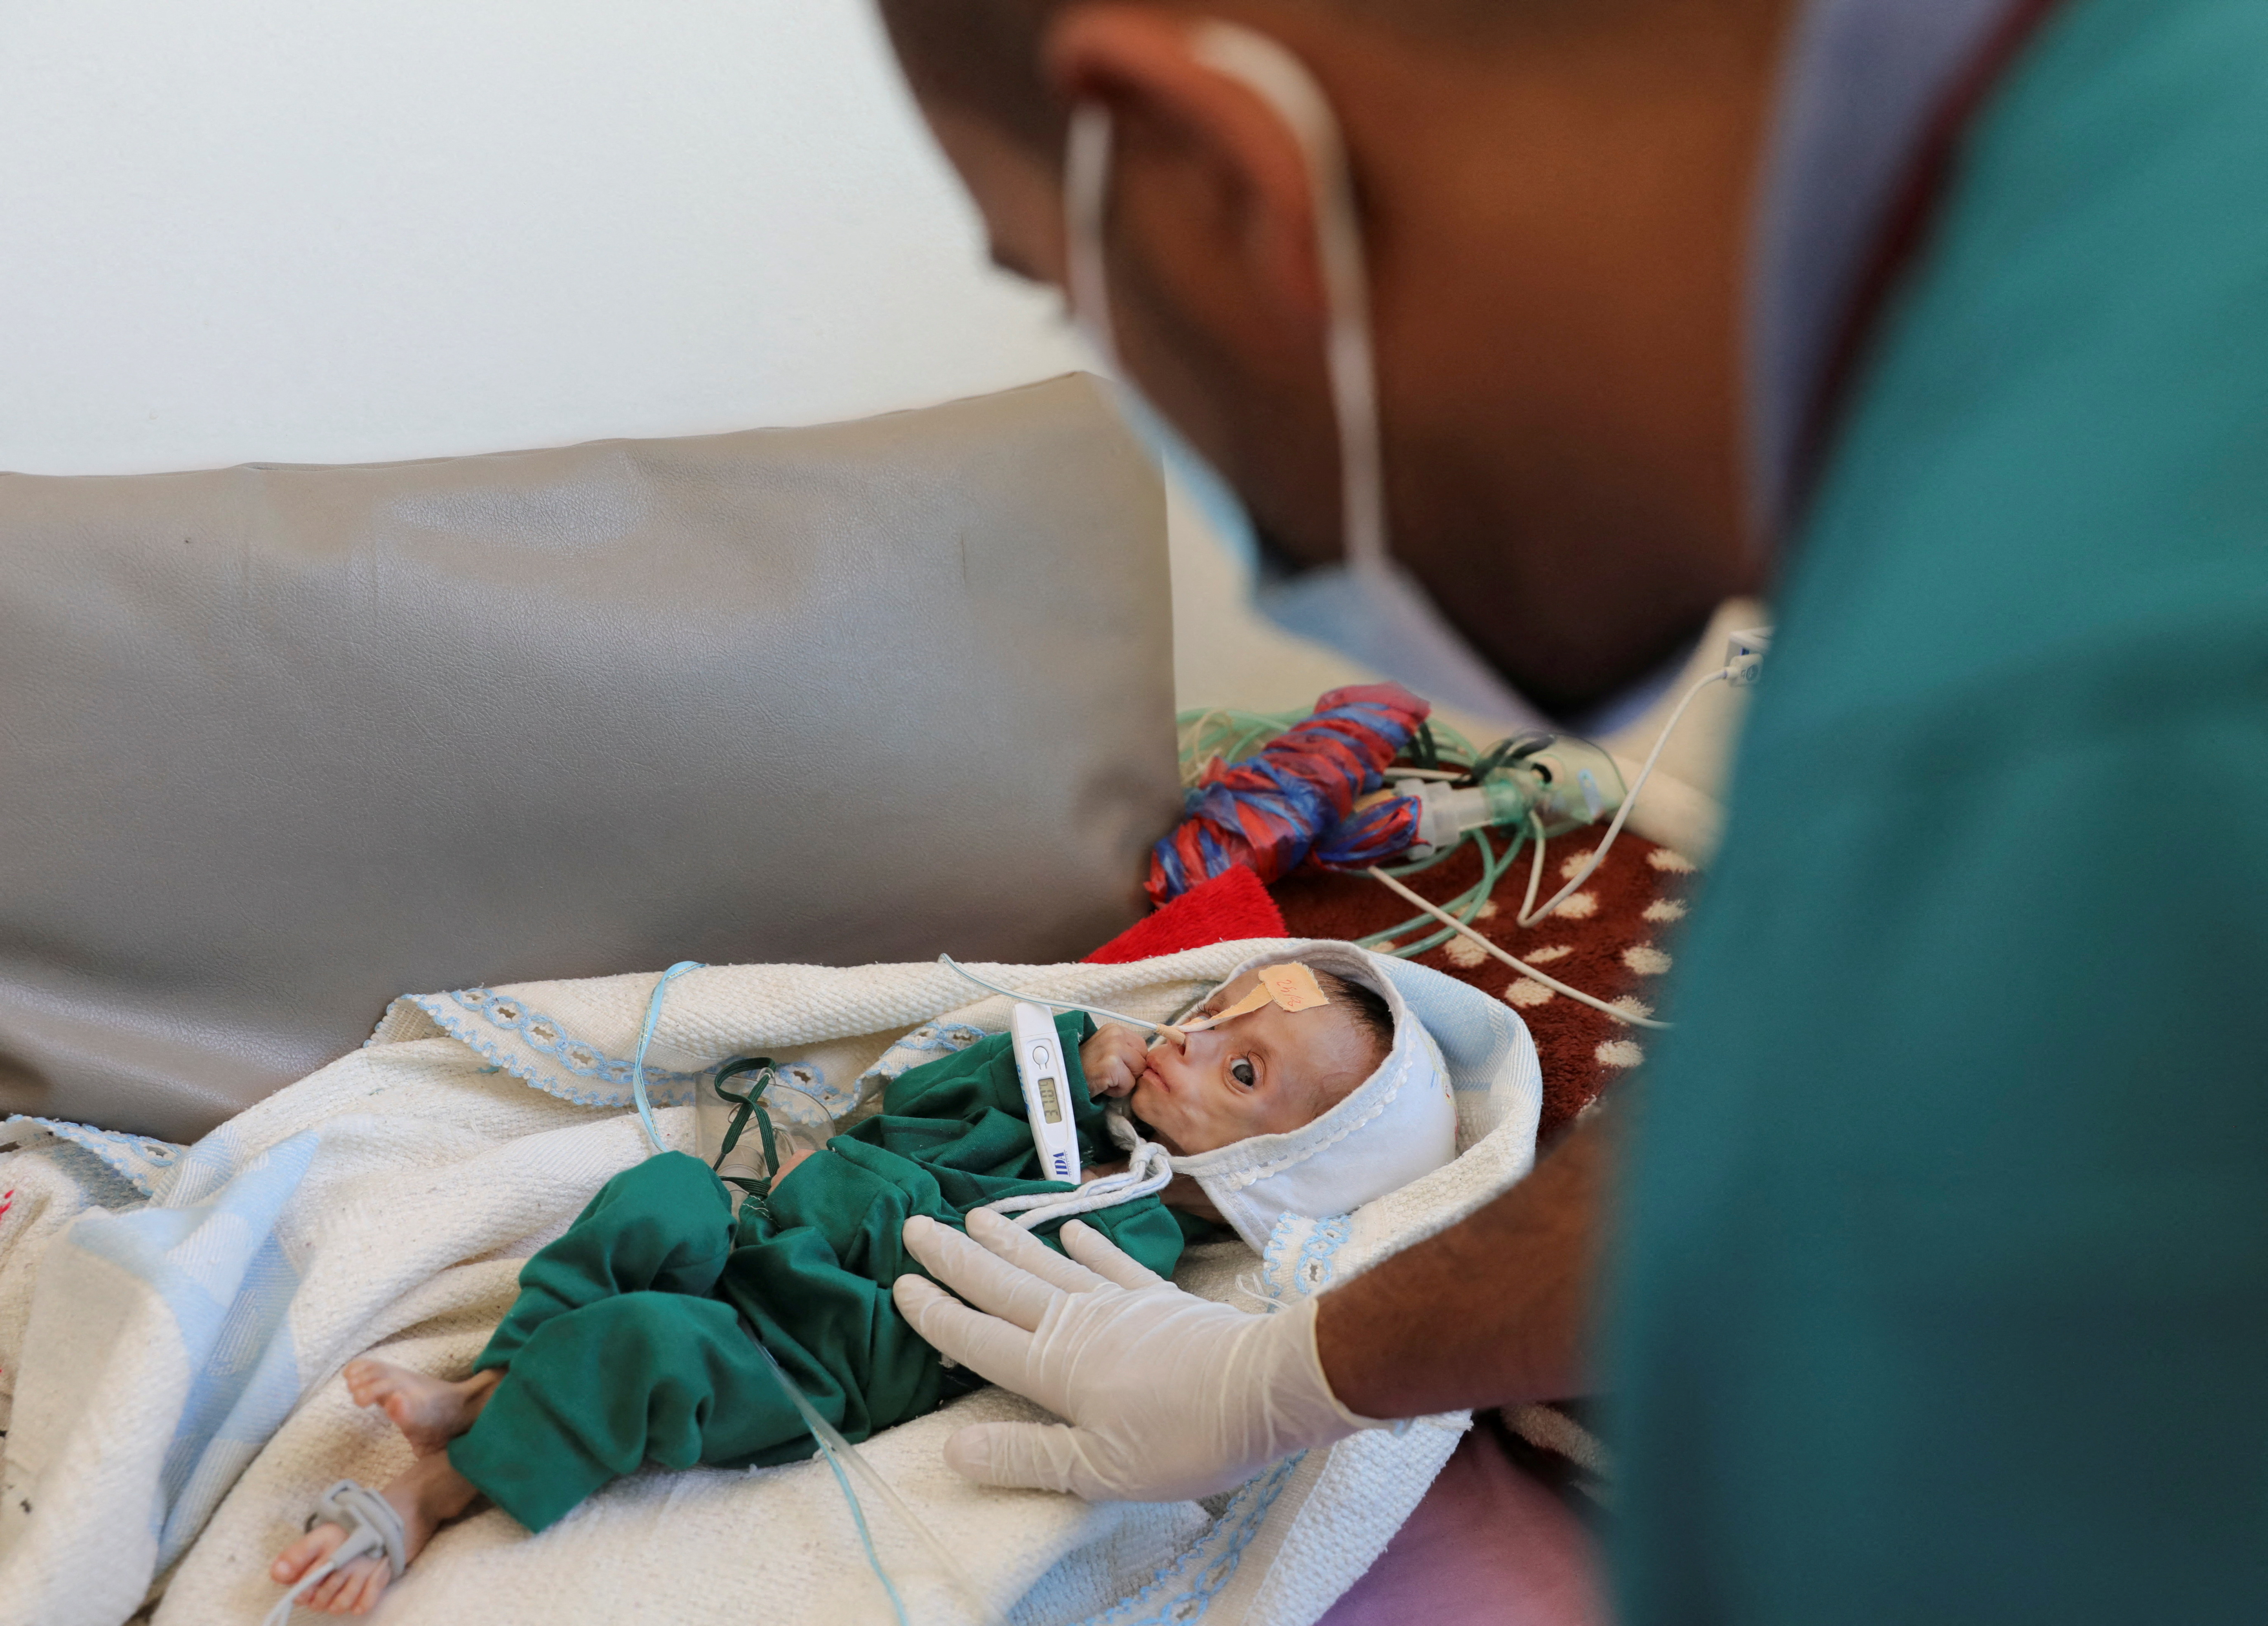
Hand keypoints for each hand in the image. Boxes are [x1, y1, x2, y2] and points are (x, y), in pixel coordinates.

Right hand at [892, 1209, 1380, 1500]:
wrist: (1265, 1389)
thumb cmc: (1184, 1439)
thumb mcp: (1099, 1470)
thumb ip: (1025, 1457)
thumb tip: (953, 1448)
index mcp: (1057, 1369)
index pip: (981, 1340)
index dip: (939, 1315)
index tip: (900, 1284)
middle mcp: (1079, 1324)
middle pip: (1005, 1288)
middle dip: (957, 1260)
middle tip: (915, 1226)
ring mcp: (1120, 1305)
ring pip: (1049, 1267)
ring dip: (1010, 1242)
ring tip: (973, 1216)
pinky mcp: (1159, 1299)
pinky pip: (1112, 1265)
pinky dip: (1088, 1246)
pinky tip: (1069, 1231)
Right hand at [1078, 1023, 1149, 1098]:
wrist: (1065, 1078)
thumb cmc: (1087, 1066)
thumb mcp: (1107, 1048)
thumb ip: (1125, 1048)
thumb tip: (1148, 1059)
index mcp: (1115, 1028)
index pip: (1142, 1047)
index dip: (1132, 1061)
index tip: (1115, 1065)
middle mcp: (1115, 1035)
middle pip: (1143, 1059)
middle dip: (1131, 1071)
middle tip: (1110, 1073)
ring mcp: (1113, 1049)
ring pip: (1138, 1072)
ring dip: (1125, 1081)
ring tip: (1106, 1078)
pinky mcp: (1111, 1066)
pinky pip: (1129, 1085)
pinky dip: (1118, 1091)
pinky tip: (1103, 1084)